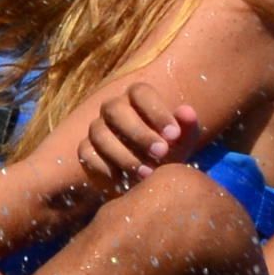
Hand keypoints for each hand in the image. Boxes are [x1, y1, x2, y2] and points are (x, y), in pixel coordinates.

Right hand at [76, 79, 202, 189]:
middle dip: (139, 133)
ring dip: (124, 155)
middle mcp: (113, 108)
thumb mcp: (182, 142)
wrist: (148, 178)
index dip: (156, 112)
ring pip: (100, 134)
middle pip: (115, 109)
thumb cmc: (168, 152)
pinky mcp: (86, 149)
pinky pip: (87, 154)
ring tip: (147, 174)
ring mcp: (96, 128)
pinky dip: (106, 168)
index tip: (174, 135)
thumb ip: (187, 127)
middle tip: (161, 154)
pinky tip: (125, 182)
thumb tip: (187, 112)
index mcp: (137, 97)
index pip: (140, 92)